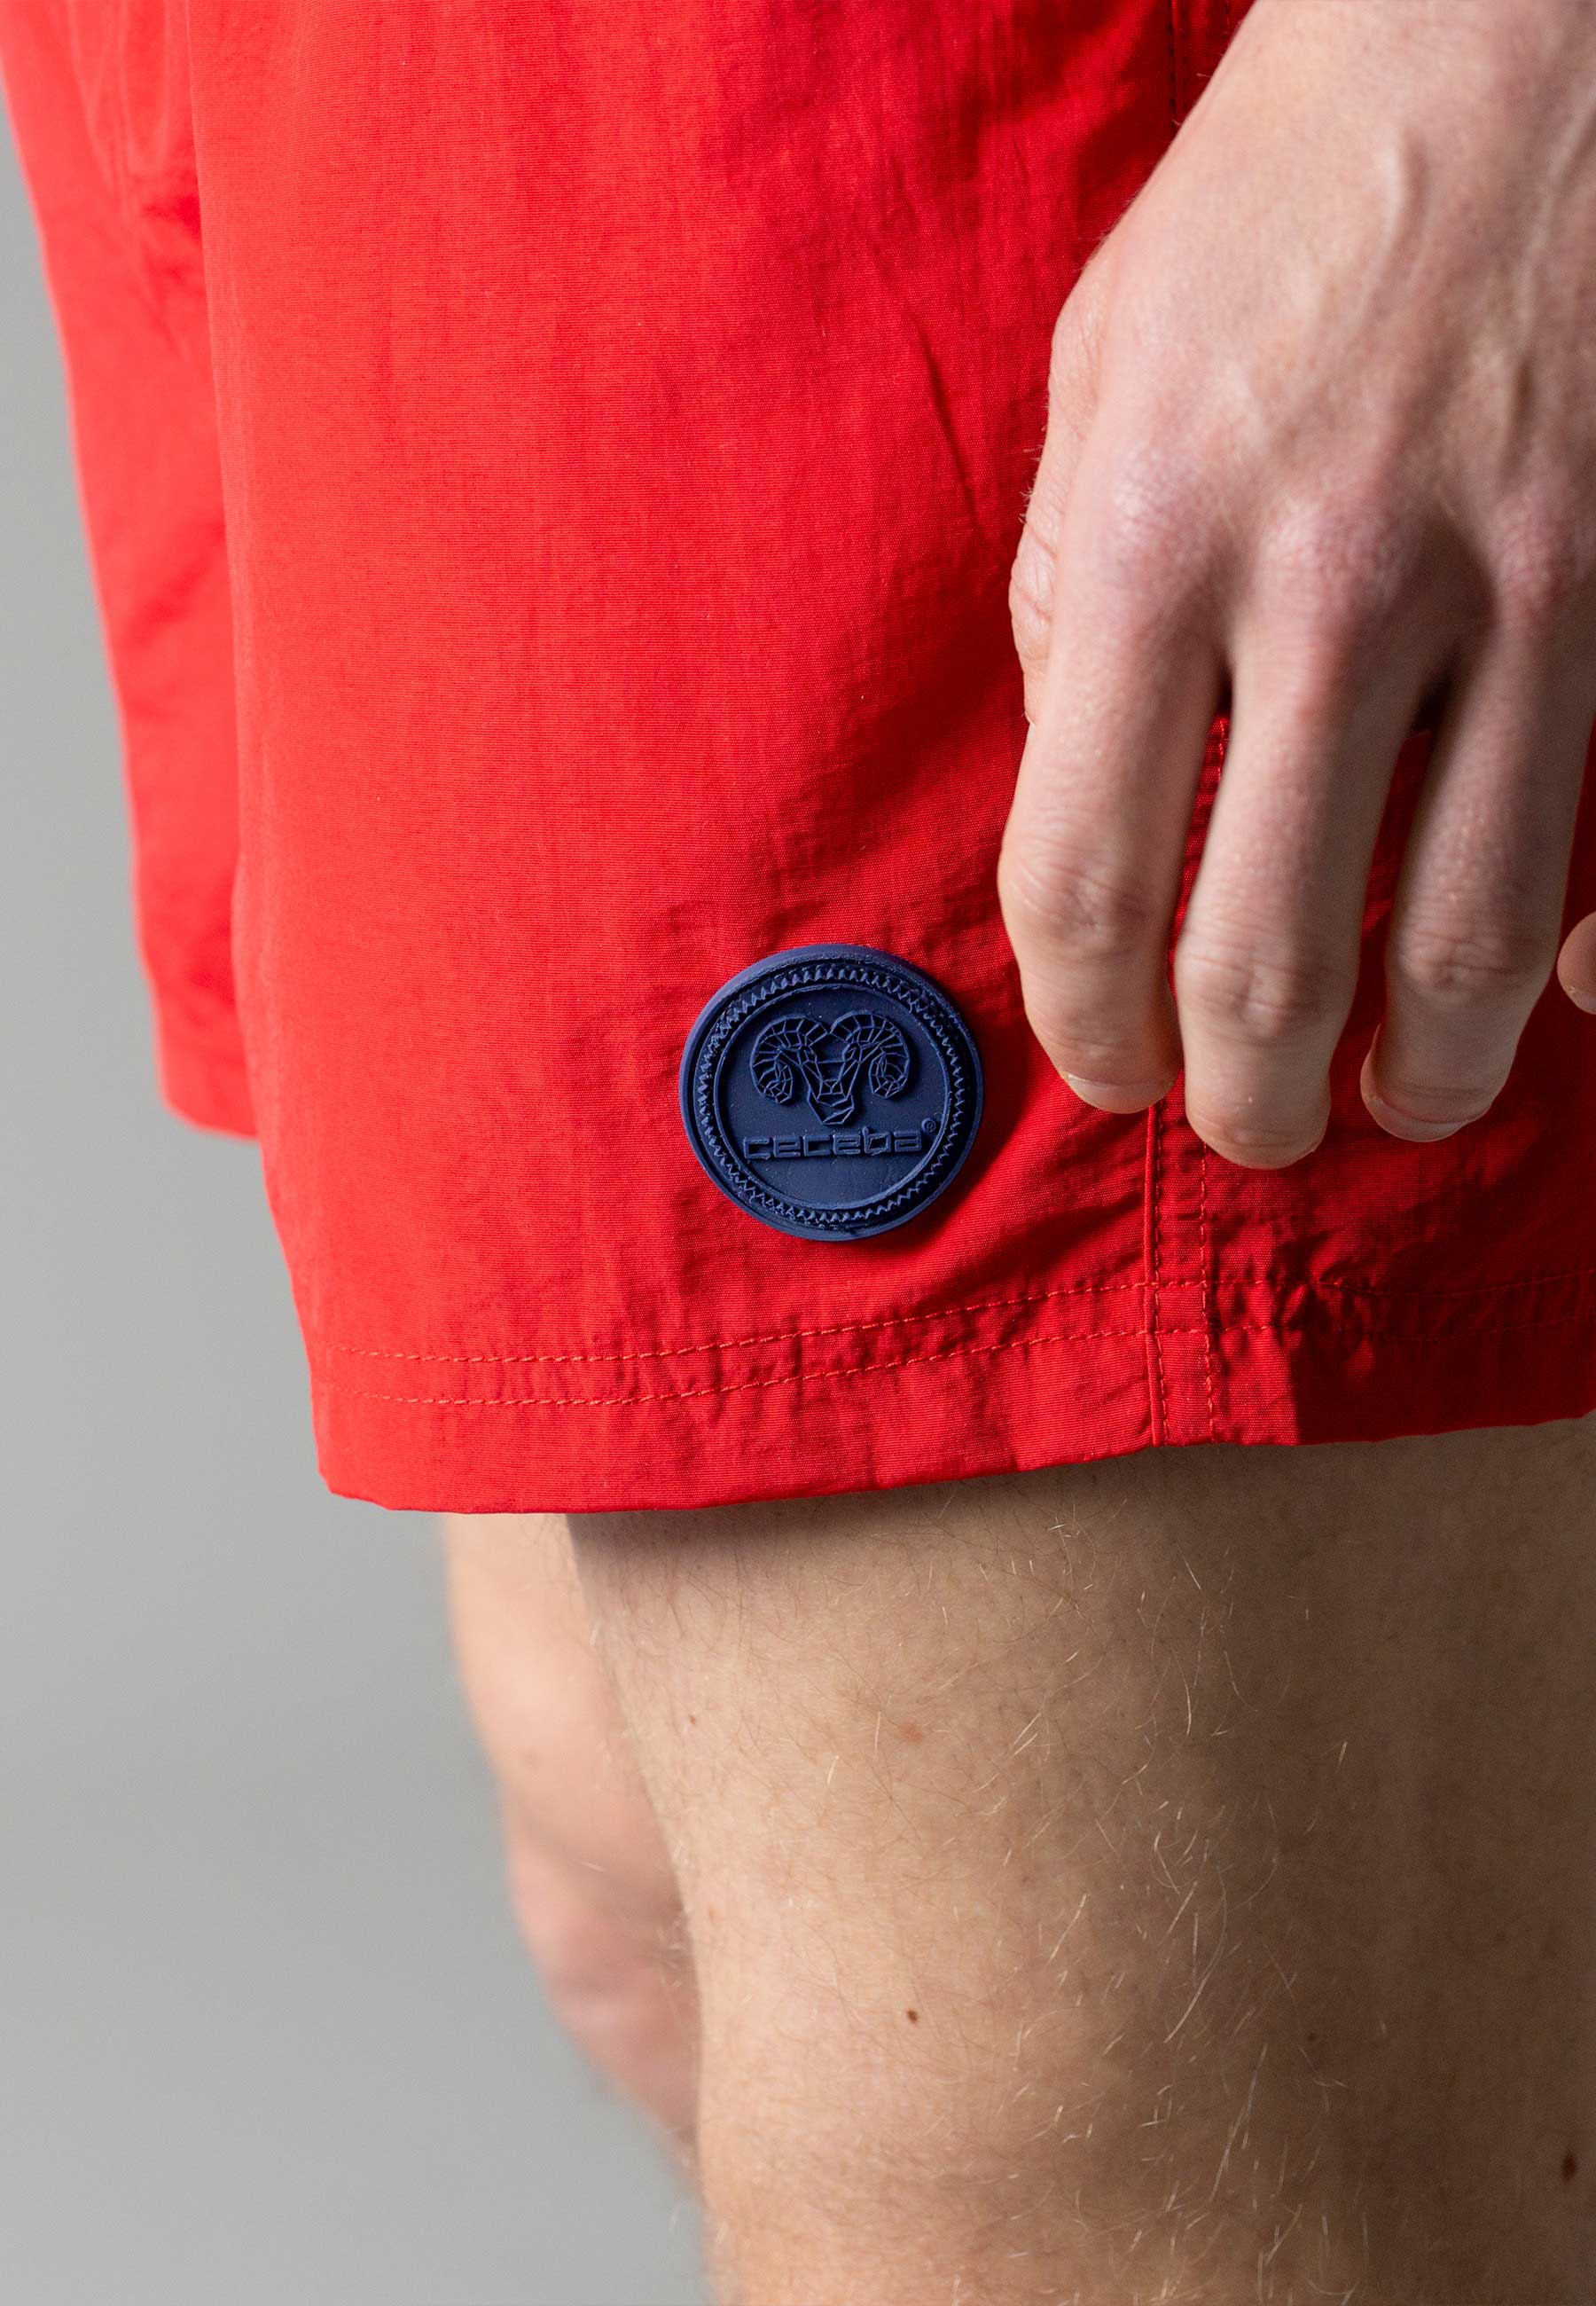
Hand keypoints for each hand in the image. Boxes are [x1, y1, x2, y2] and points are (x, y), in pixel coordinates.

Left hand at [1002, 0, 1595, 1167]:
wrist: (1519, 25)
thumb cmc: (1283, 203)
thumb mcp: (1101, 371)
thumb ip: (1068, 595)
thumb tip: (1087, 791)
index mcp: (1156, 535)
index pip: (1082, 876)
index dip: (1082, 1024)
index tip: (1103, 1066)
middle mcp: (1337, 584)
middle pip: (1270, 960)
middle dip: (1247, 1100)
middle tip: (1246, 1127)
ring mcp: (1527, 586)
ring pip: (1475, 941)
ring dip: (1428, 1075)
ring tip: (1396, 1103)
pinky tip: (1565, 997)